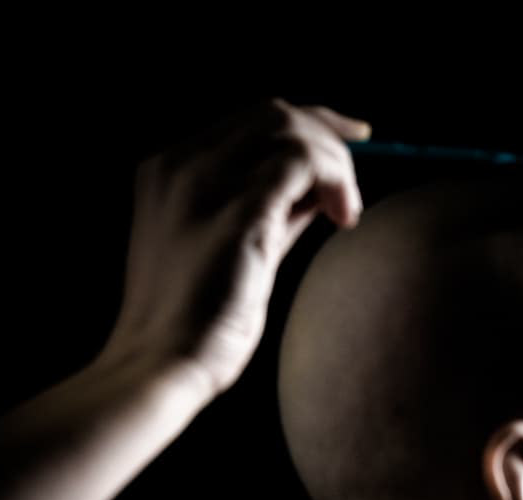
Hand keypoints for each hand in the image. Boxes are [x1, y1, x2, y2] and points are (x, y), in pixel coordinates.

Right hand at [101, 99, 369, 395]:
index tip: (353, 139)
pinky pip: (301, 161)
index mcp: (170, 169)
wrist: (163, 362)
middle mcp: (180, 164)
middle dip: (328, 133)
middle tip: (359, 176)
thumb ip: (272, 211)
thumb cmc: (199, 321)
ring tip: (347, 212)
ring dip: (335, 163)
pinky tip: (344, 217)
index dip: (309, 122)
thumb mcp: (238, 249)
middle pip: (271, 113)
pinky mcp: (236, 211)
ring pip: (289, 130)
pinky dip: (335, 179)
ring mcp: (203, 183)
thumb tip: (321, 190)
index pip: (250, 119)